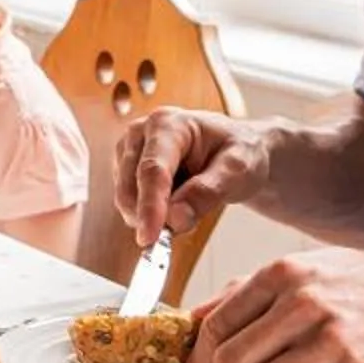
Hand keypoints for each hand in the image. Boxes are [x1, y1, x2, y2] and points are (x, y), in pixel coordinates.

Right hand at [115, 108, 282, 245]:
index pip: (152, 170)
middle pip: (131, 187)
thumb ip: (207, 192)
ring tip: (190, 204)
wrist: (234, 149)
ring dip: (154, 217)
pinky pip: (130, 204)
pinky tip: (176, 203)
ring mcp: (128, 151)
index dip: (149, 206)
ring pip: (127, 200)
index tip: (149, 238)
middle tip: (188, 226)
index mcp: (168, 124)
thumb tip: (174, 219)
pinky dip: (151, 215)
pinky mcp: (125, 169)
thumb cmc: (238, 152)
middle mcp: (140, 133)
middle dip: (153, 217)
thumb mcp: (237, 170)